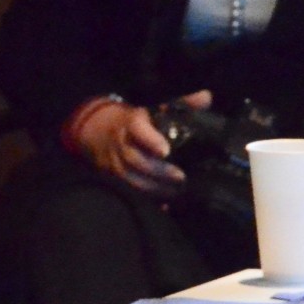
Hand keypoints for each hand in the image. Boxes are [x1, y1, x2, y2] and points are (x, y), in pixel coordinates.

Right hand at [74, 89, 210, 197]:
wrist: (98, 129)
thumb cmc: (137, 118)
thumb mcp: (155, 103)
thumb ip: (182, 101)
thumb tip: (205, 98)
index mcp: (131, 122)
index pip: (137, 128)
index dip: (149, 139)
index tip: (165, 150)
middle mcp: (120, 142)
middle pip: (133, 158)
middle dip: (157, 170)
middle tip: (181, 177)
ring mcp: (114, 162)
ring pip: (130, 178)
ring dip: (154, 188)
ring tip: (176, 192)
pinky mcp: (113, 178)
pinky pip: (129, 191)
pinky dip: (147, 200)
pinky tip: (164, 205)